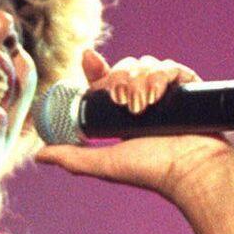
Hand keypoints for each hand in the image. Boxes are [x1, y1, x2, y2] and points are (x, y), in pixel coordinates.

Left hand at [33, 50, 233, 228]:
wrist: (194, 173)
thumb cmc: (153, 172)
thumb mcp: (106, 163)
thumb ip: (72, 157)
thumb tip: (39, 154)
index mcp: (124, 112)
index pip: (105, 79)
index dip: (95, 68)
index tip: (87, 60)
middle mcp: (145, 98)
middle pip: (123, 67)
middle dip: (118, 79)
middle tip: (121, 103)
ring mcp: (168, 91)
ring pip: (145, 63)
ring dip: (138, 80)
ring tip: (142, 107)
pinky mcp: (190, 87)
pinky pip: (171, 66)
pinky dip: (160, 75)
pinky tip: (156, 95)